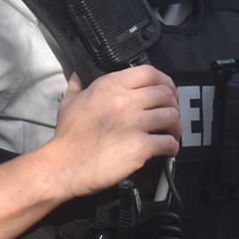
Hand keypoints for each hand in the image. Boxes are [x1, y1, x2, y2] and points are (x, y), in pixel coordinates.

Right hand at [39, 66, 179, 198]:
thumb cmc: (67, 137)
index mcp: (110, 86)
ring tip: (171, 133)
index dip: (166, 81)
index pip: (150, 72)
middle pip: (165, 94)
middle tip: (171, 115)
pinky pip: (168, 142)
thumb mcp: (70, 103)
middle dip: (173, 104)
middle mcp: (124, 101)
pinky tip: (168, 149)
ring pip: (171, 116)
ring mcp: (134, 123)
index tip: (169, 92)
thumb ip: (78, 85)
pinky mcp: (139, 146)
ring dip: (176, 126)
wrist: (63, 166)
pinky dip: (172, 146)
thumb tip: (78, 75)